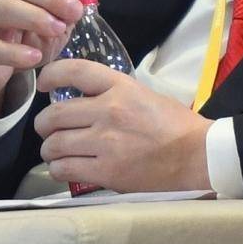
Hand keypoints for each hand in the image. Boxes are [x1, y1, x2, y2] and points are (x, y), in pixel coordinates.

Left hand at [35, 59, 213, 191]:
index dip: (51, 75)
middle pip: (54, 114)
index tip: (44, 84)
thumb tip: (82, 100)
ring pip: (54, 144)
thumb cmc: (177, 126)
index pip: (74, 71)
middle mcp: (109, 111)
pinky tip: (66, 168)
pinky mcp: (106, 171)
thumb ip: (113, 95)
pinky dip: (59, 169)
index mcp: (121, 87)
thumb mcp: (145, 95)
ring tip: (56, 152)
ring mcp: (106, 142)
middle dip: (44, 125)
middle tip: (48, 130)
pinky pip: (64, 168)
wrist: (198, 156)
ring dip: (50, 149)